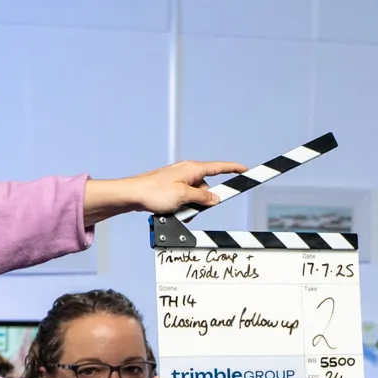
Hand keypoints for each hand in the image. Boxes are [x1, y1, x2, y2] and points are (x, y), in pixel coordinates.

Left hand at [83, 160, 246, 223]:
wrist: (132, 194)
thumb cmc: (154, 192)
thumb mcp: (184, 196)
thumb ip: (202, 197)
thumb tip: (215, 198)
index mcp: (193, 168)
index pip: (219, 167)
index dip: (234, 169)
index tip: (245, 170)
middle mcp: (187, 171)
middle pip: (207, 188)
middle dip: (203, 201)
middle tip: (190, 208)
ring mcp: (178, 179)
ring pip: (195, 196)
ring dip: (190, 207)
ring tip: (176, 210)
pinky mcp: (171, 188)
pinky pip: (184, 199)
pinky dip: (182, 206)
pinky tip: (171, 210)